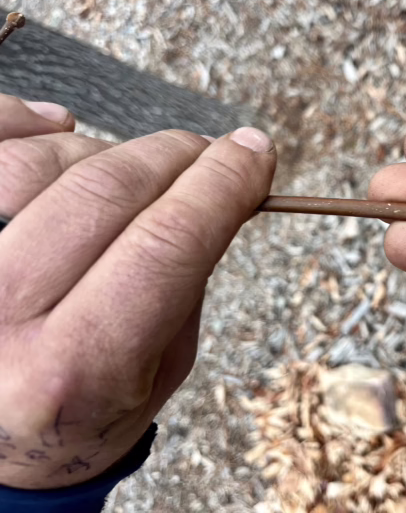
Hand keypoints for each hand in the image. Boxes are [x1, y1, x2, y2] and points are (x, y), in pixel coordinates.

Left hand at [0, 96, 275, 488]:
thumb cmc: (78, 413)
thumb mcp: (160, 368)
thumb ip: (186, 280)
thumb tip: (216, 186)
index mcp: (74, 370)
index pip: (168, 242)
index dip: (222, 185)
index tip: (252, 154)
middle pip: (107, 190)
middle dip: (176, 156)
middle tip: (206, 153)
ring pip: (42, 162)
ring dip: (108, 152)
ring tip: (132, 171)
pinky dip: (23, 122)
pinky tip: (59, 129)